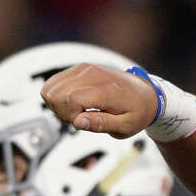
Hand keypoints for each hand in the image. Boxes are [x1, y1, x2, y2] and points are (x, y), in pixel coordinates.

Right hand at [40, 63, 158, 137]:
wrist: (146, 94)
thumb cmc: (137, 111)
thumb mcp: (125, 127)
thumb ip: (101, 124)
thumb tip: (78, 121)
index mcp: (106, 90)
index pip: (70, 99)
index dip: (70, 116)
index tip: (83, 122)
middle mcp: (93, 74)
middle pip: (55, 92)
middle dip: (61, 111)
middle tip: (80, 118)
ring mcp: (84, 68)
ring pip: (50, 87)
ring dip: (58, 104)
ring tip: (78, 110)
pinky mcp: (79, 68)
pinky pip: (54, 82)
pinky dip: (58, 96)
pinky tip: (74, 103)